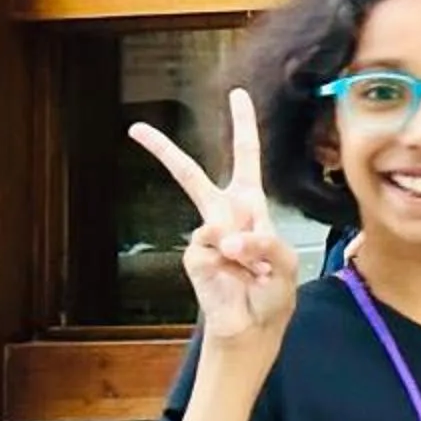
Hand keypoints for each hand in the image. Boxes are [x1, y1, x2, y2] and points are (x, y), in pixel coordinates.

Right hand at [130, 89, 298, 352]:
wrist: (254, 325)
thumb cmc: (272, 290)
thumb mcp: (284, 260)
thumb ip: (263, 240)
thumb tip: (227, 236)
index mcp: (250, 204)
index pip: (246, 158)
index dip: (243, 127)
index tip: (236, 94)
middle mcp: (224, 215)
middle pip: (191, 177)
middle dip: (164, 153)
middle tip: (137, 129)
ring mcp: (206, 236)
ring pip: (216, 220)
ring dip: (247, 246)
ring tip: (255, 267)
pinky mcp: (193, 256)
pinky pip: (213, 248)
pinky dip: (232, 261)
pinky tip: (236, 274)